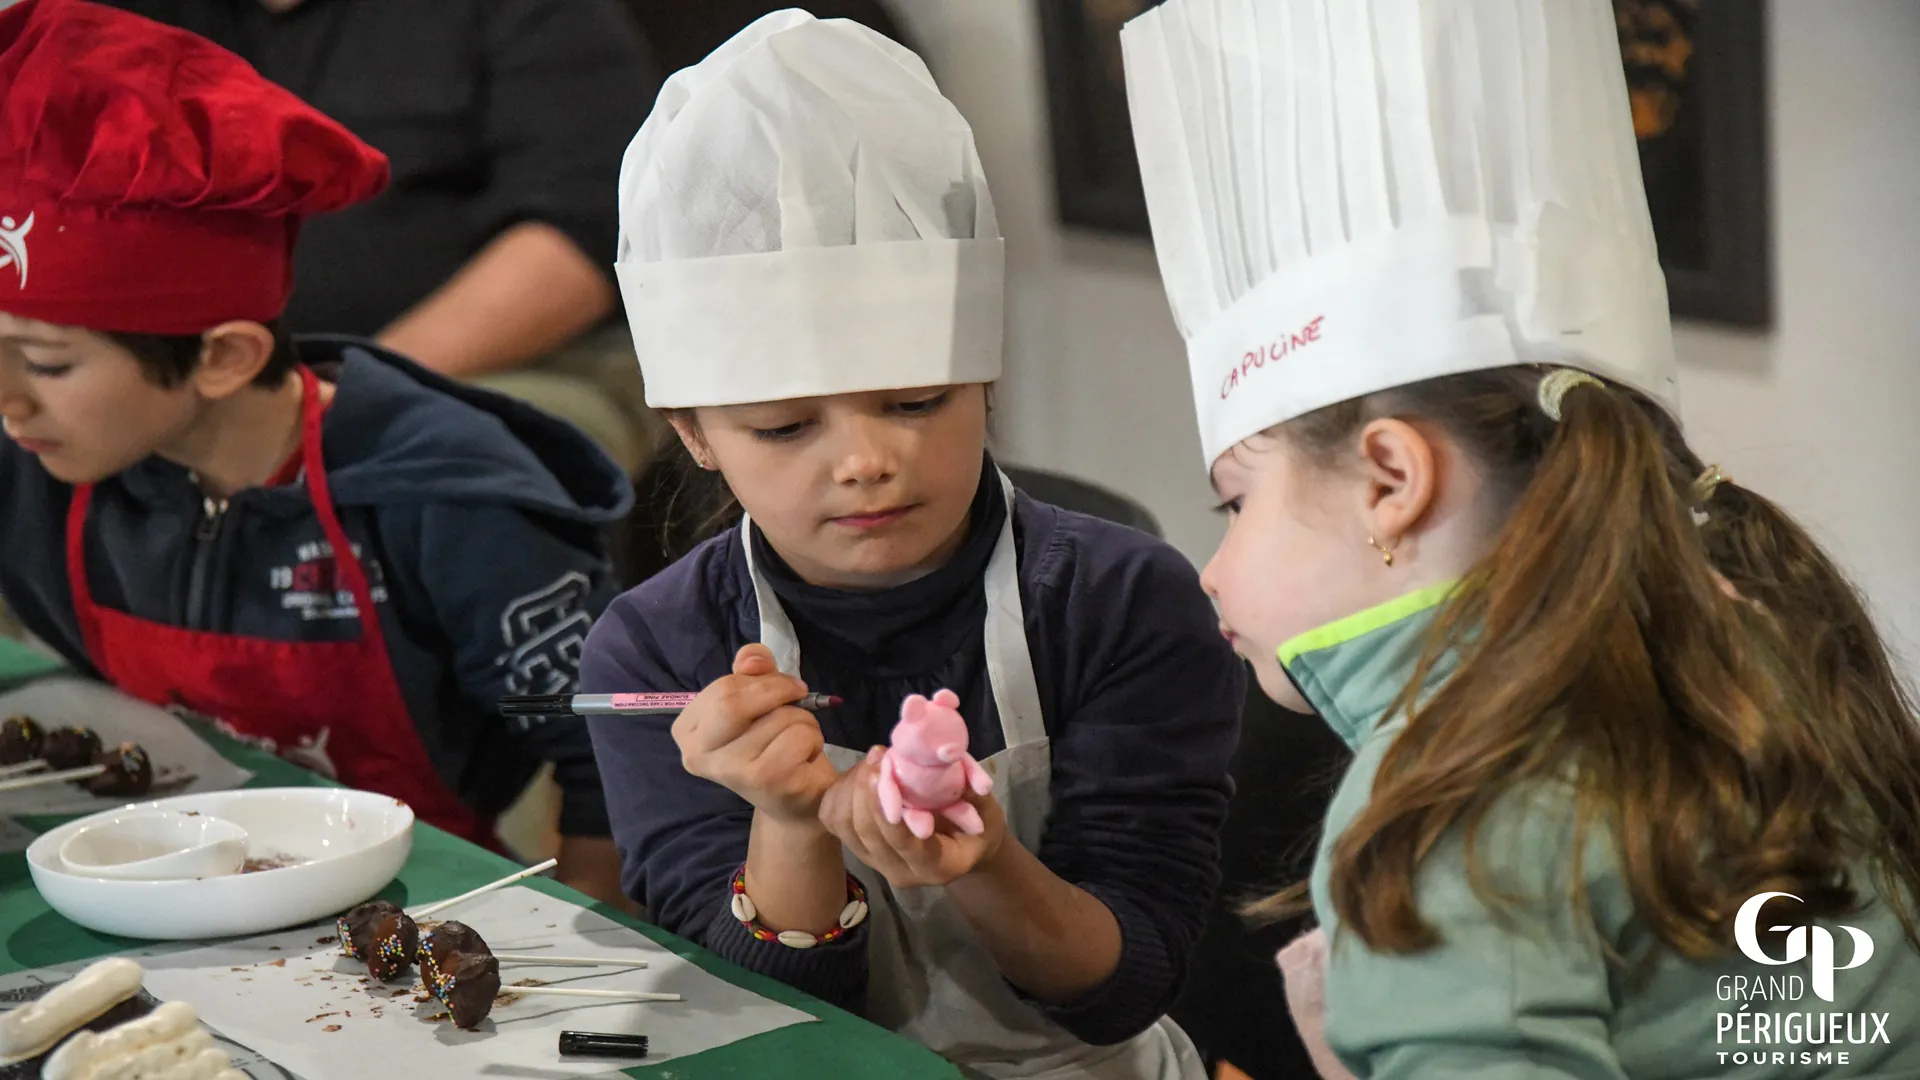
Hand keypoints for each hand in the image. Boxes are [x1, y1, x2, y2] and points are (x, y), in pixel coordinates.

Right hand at [672, 644, 835, 823]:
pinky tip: (804, 756)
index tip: (781, 685)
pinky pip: (799, 737)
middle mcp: (698, 755)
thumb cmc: (770, 744)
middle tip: (800, 693)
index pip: (721, 689)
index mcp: (687, 730)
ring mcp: (731, 772)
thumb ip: (751, 671)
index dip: (758, 680)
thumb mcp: (757, 699)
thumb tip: (752, 659)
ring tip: (799, 737)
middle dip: (778, 690)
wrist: (792, 799)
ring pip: (778, 718)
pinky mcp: (766, 782)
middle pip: (734, 703)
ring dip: (804, 718)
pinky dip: (813, 737)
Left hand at [819, 747, 1007, 887]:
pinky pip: (834, 819)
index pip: (902, 842)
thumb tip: (949, 754)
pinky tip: (863, 774)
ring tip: (874, 760)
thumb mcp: (987, 811)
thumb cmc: (977, 827)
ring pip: (844, 825)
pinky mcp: (858, 849)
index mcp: (936, 866)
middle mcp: (901, 872)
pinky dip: (842, 792)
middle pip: (866, 832)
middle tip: (878, 754)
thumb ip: (972, 791)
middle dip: (865, 789)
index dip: (887, 806)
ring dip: (852, 787)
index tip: (882, 771)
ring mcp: (876, 863)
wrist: (962, 848)